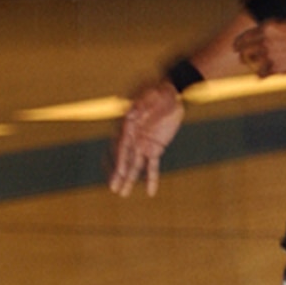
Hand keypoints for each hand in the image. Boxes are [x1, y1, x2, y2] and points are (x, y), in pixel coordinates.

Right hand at [109, 80, 184, 197]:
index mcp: (128, 124)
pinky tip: (150, 192)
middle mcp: (132, 136)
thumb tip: (131, 112)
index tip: (119, 172)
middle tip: (114, 188)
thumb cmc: (158, 91)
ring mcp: (143, 144)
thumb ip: (142, 104)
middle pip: (125, 158)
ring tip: (122, 194)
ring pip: (135, 165)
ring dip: (129, 180)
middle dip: (120, 174)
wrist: (172, 93)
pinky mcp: (155, 148)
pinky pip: (152, 166)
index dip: (120, 158)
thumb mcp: (151, 94)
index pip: (122, 144)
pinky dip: (151, 178)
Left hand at [233, 19, 285, 77]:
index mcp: (268, 28)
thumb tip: (260, 33)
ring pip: (251, 61)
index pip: (245, 36)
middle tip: (240, 56)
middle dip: (241, 53)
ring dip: (251, 63)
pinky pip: (262, 73)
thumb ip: (272, 29)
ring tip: (252, 64)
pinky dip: (261, 74)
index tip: (235, 46)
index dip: (238, 42)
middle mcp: (266, 40)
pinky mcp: (276, 67)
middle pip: (244, 49)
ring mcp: (270, 54)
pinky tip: (261, 75)